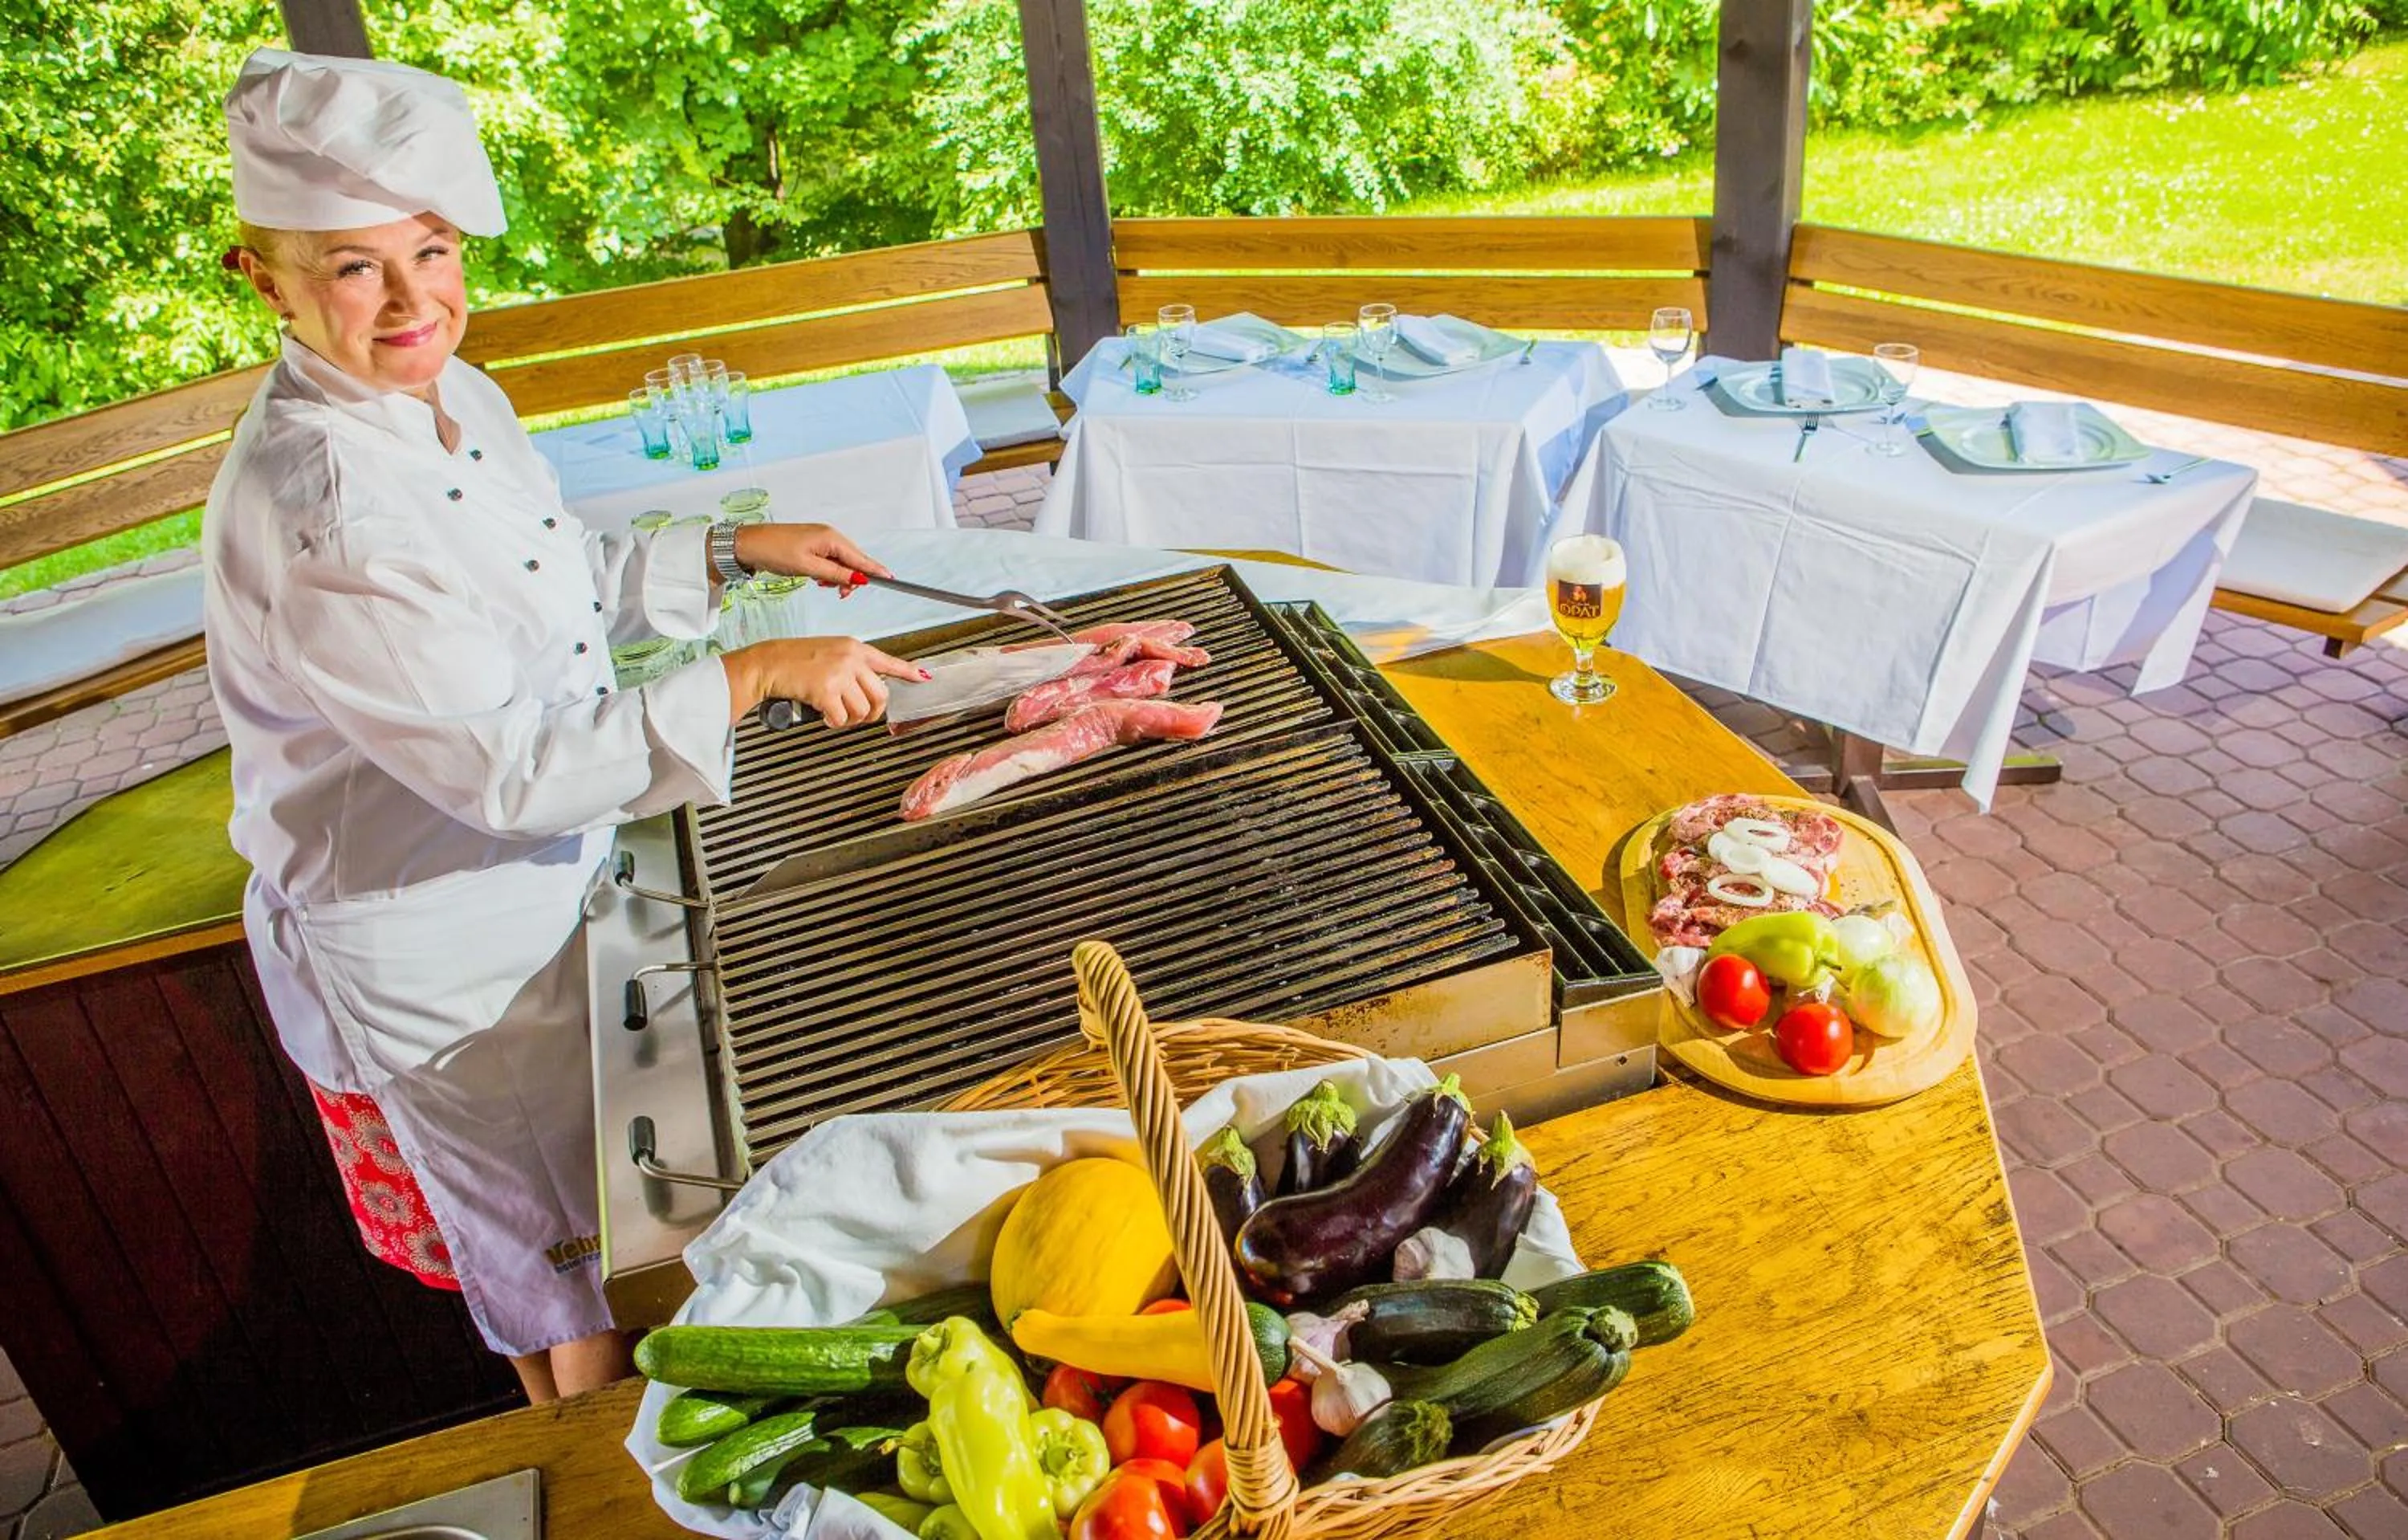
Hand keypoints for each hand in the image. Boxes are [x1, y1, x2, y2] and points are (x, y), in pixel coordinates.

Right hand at [721, 636, 926, 727]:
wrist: (768, 663)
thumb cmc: (794, 660)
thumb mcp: (829, 652)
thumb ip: (851, 666)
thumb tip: (867, 687)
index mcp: (854, 648)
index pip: (889, 661)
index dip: (908, 672)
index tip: (923, 677)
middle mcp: (851, 658)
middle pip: (880, 695)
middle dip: (871, 712)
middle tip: (858, 715)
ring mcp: (839, 673)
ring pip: (863, 710)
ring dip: (850, 719)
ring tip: (835, 712)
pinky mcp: (826, 690)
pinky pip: (842, 718)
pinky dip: (833, 722)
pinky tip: (823, 714)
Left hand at [730, 523, 891, 588]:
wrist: (749, 544)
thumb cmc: (775, 551)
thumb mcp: (808, 568)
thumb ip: (836, 574)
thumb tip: (859, 578)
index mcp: (831, 538)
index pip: (860, 558)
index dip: (875, 570)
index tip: (891, 579)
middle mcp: (829, 536)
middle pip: (853, 560)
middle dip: (850, 578)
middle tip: (841, 593)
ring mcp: (821, 539)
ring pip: (841, 562)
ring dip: (837, 577)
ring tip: (824, 585)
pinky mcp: (812, 545)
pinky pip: (830, 560)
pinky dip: (828, 572)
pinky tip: (818, 578)